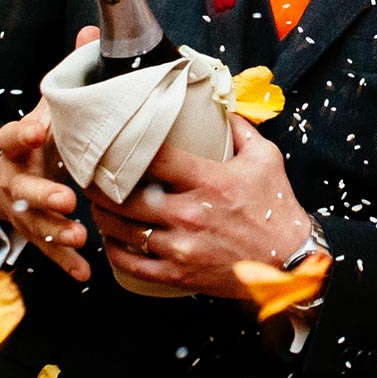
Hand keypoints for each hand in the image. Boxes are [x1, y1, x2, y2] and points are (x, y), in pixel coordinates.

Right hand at [0, 29, 97, 281]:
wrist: (14, 174)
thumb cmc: (45, 136)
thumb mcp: (53, 105)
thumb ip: (70, 73)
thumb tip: (93, 28)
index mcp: (18, 144)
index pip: (10, 137)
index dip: (22, 134)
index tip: (37, 132)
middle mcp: (13, 178)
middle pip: (21, 188)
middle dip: (42, 194)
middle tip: (65, 199)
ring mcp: (20, 209)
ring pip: (32, 223)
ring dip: (54, 232)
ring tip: (77, 236)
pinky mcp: (32, 233)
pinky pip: (46, 251)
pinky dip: (65, 262)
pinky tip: (85, 272)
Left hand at [93, 117, 312, 300]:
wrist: (289, 264)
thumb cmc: (277, 210)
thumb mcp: (266, 159)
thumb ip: (240, 129)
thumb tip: (220, 103)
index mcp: (208, 182)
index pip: (155, 157)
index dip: (126, 145)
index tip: (110, 138)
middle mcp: (189, 214)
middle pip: (125, 196)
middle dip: (98, 184)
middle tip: (87, 173)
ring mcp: (181, 248)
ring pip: (122, 230)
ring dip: (102, 216)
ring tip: (94, 204)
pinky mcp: (178, 274)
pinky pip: (132, 265)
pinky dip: (114, 252)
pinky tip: (111, 239)